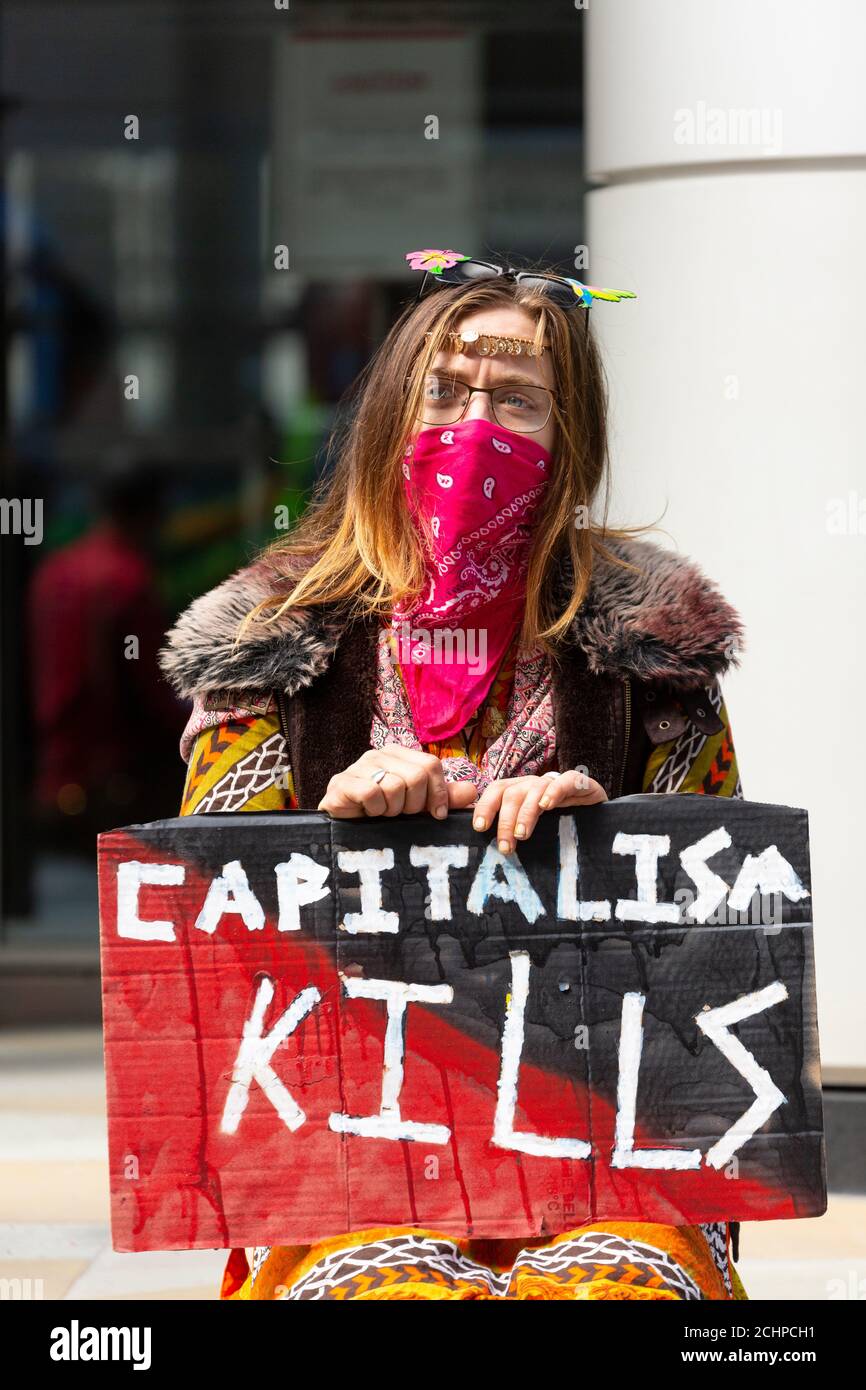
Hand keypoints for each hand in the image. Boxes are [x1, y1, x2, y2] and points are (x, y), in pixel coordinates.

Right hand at [317, 747, 478, 819]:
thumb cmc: (382, 813)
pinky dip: (375, 810)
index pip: (431, 765)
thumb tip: (472, 792)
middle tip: (401, 814)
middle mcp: (380, 754)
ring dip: (392, 810)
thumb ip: (443, 797)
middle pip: (417, 776)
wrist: (343, 825)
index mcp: (400, 754)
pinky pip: (372, 793)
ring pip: (395, 786)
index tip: (436, 814)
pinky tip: (367, 813)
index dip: (438, 793)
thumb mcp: (417, 805)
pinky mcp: (342, 781)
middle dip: (414, 805)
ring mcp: (359, 766)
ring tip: (382, 812)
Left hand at [471, 769, 606, 852]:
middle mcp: (534, 784)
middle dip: (505, 820)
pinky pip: (565, 781)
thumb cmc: (560, 826)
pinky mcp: (579, 783)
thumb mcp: (533, 829)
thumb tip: (491, 851)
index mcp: (519, 792)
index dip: (485, 806)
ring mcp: (555, 782)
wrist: (598, 816)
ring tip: (523, 835)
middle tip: (506, 847)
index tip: (479, 828)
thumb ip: (514, 833)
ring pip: (534, 790)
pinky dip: (554, 792)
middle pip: (512, 793)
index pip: (496, 791)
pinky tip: (547, 806)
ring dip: (526, 813)